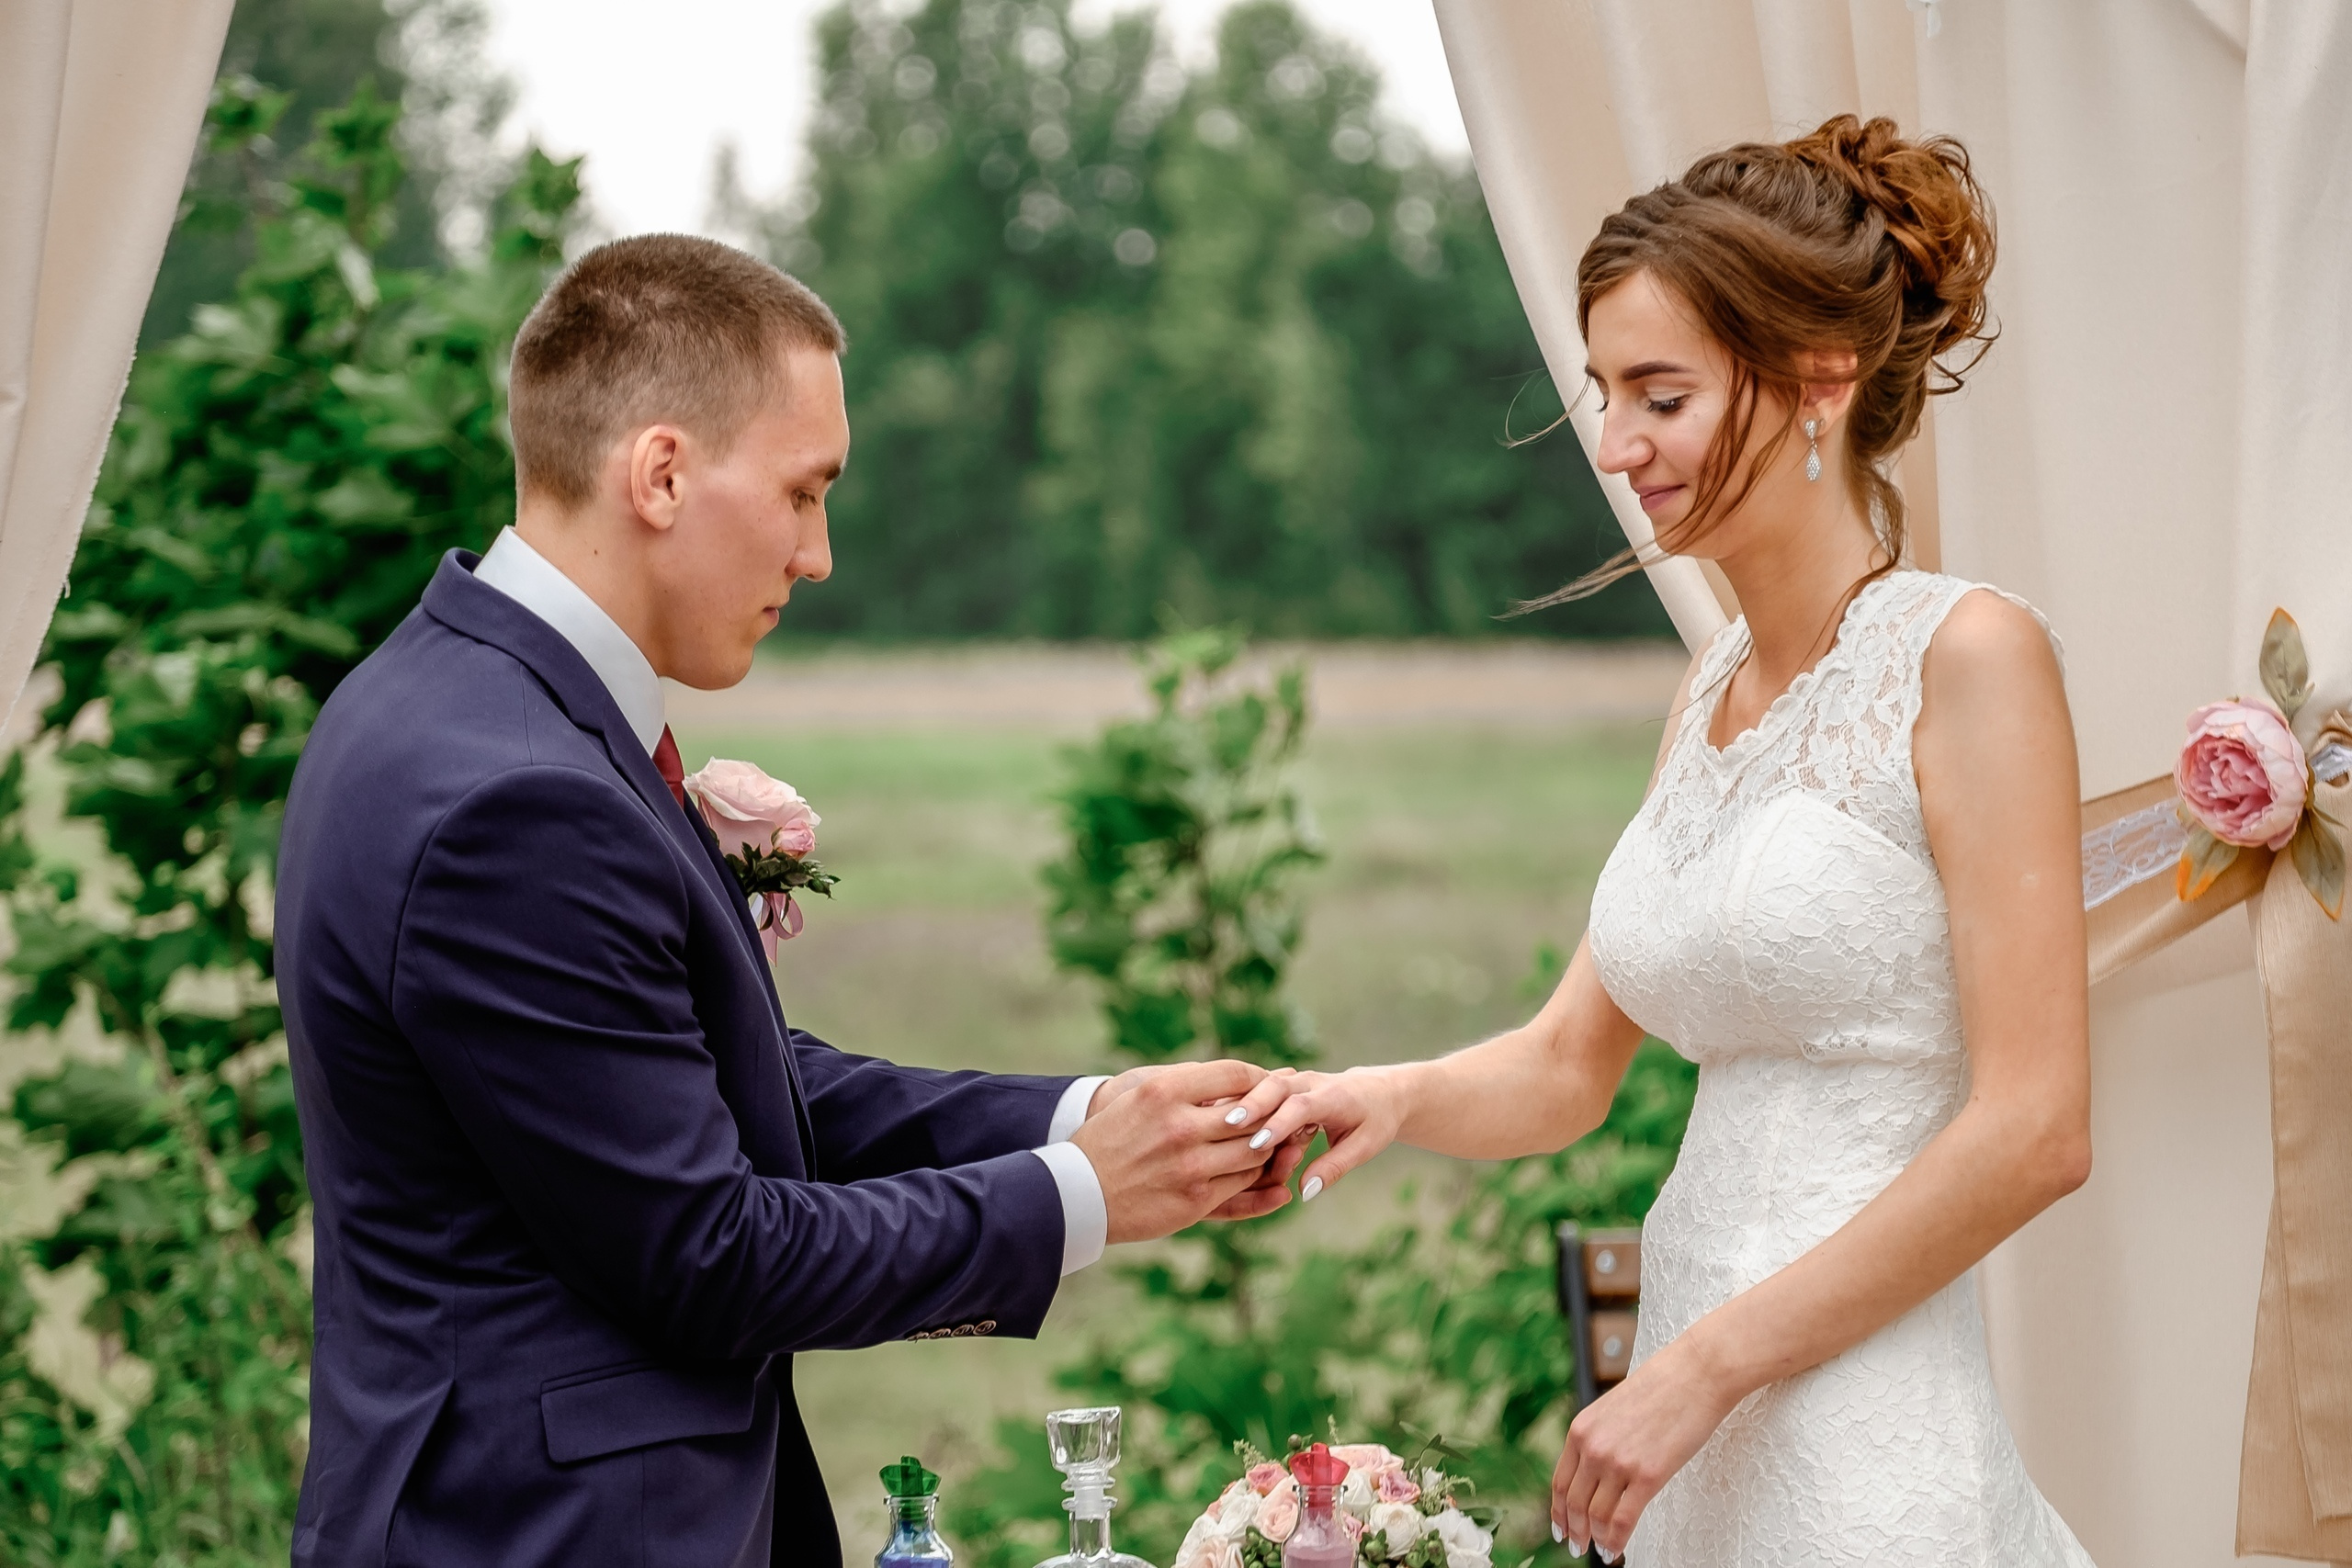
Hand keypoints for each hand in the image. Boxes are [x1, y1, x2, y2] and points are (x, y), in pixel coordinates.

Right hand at [1069, 1059, 1287, 1242]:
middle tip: (1283, 1112)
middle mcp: (1181, 1126)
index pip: (1235, 1073)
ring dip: (1266, 1146)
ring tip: (1269, 1141)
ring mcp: (1190, 1166)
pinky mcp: (1195, 1200)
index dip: (1260, 1077)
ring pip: (1255, 1150)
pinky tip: (1251, 1169)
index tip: (1267, 1082)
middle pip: (1253, 1113)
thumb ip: (1185, 1085)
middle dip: (1273, 1112)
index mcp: (1164, 1091)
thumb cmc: (1108, 1140)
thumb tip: (1234, 1078)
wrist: (1076, 1193)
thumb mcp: (1138, 1098)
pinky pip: (1242, 1183)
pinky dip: (1253, 1175)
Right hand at [1216, 1065, 1405, 1202]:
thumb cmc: (1374, 1121)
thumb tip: (1306, 1191)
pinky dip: (1241, 1100)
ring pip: (1263, 1083)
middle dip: (1252, 1104)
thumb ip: (1335, 1167)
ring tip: (1216, 1122)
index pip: (1303, 1106)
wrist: (1379, 1091)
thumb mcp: (1365, 1146)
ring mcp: (1296, 1079)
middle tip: (1227, 1126)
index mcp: (1334, 1096)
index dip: (1280, 1123)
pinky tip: (1218, 1117)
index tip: (1259, 1144)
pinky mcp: (1285, 1084)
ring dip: (1241, 1101)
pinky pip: (1259, 1088)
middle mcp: (1311, 1082)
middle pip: (1276, 1086)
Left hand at [1551, 1335, 1740, 1559]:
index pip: (1560, 1481)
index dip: (1558, 1511)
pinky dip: (1615, 1541)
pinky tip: (1615, 1550)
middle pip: (1574, 1503)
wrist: (1696, 1373)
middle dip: (1573, 1530)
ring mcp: (1618, 1462)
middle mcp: (1593, 1447)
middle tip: (1576, 1547)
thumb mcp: (1614, 1408)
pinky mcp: (1647, 1475)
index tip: (1560, 1528)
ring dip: (1595, 1539)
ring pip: (1596, 1516)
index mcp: (1581, 1429)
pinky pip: (1622, 1520)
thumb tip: (1596, 1470)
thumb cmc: (1662, 1387)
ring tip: (1600, 1551)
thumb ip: (1600, 1437)